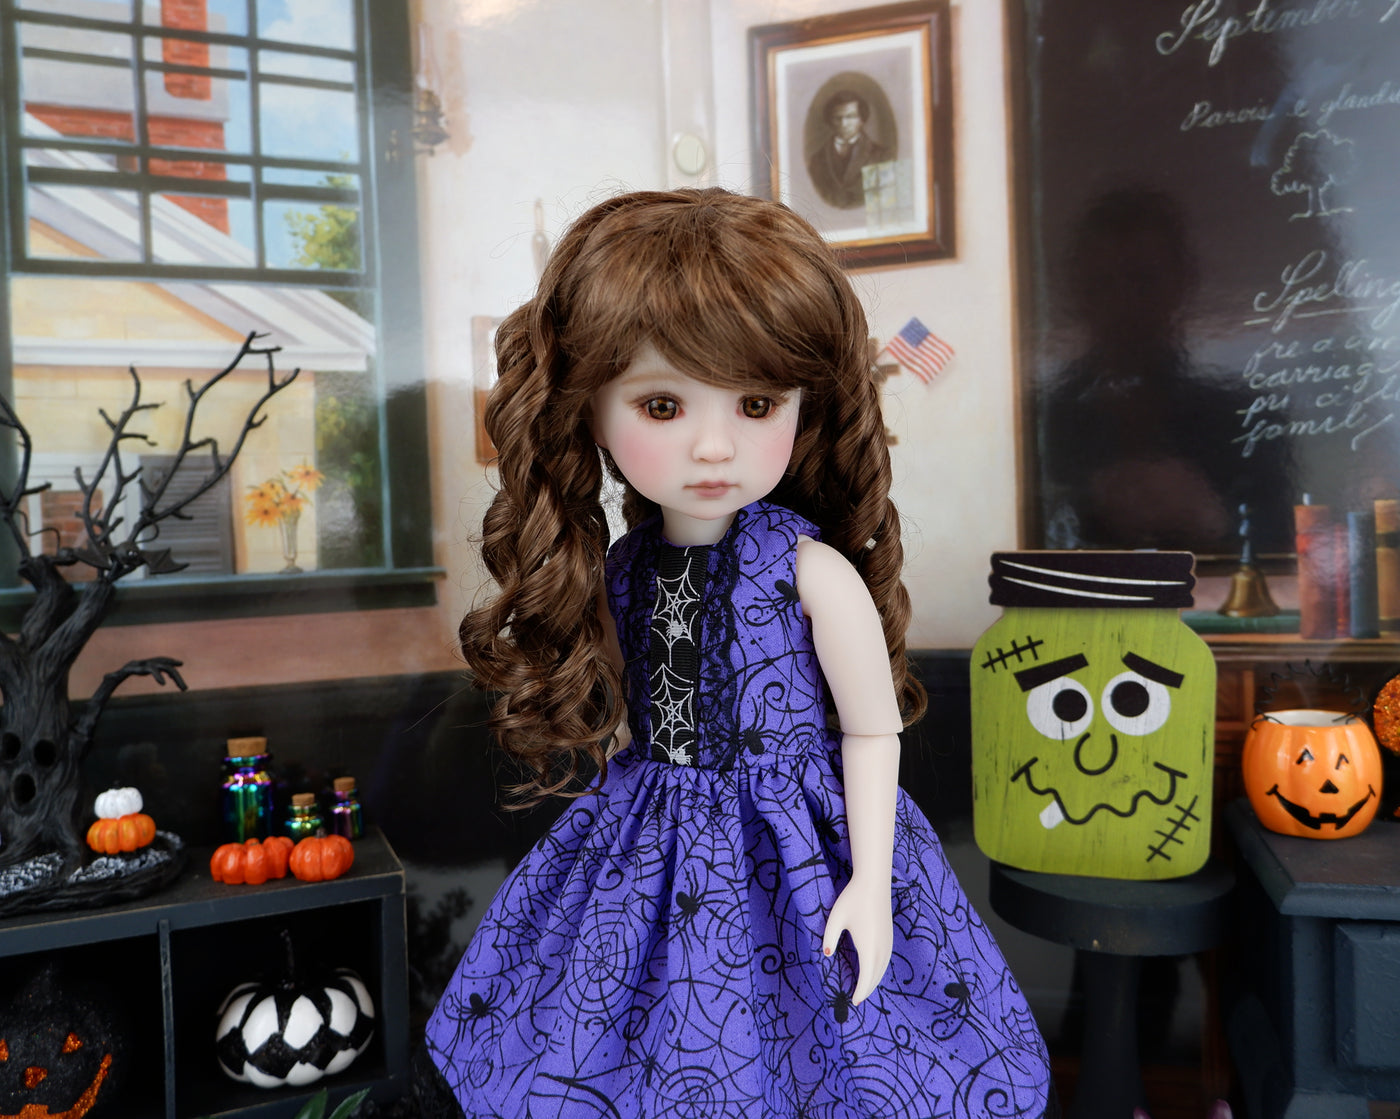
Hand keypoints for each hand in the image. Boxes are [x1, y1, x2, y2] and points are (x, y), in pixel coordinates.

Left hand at [822, 875, 892, 1004]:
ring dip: (874, 980)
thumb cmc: (853, 899)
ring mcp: (888, 942)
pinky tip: (872, 969)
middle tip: (856, 1000)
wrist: (874, 882)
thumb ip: (829, 937)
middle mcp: (882, 948)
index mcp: (869, 947)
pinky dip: (879, 969)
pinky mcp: (889, 935)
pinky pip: (885, 960)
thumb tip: (827, 954)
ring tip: (863, 988)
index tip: (854, 1002)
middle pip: (876, 977)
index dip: (861, 992)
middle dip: (867, 990)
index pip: (866, 978)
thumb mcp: (836, 918)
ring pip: (882, 969)